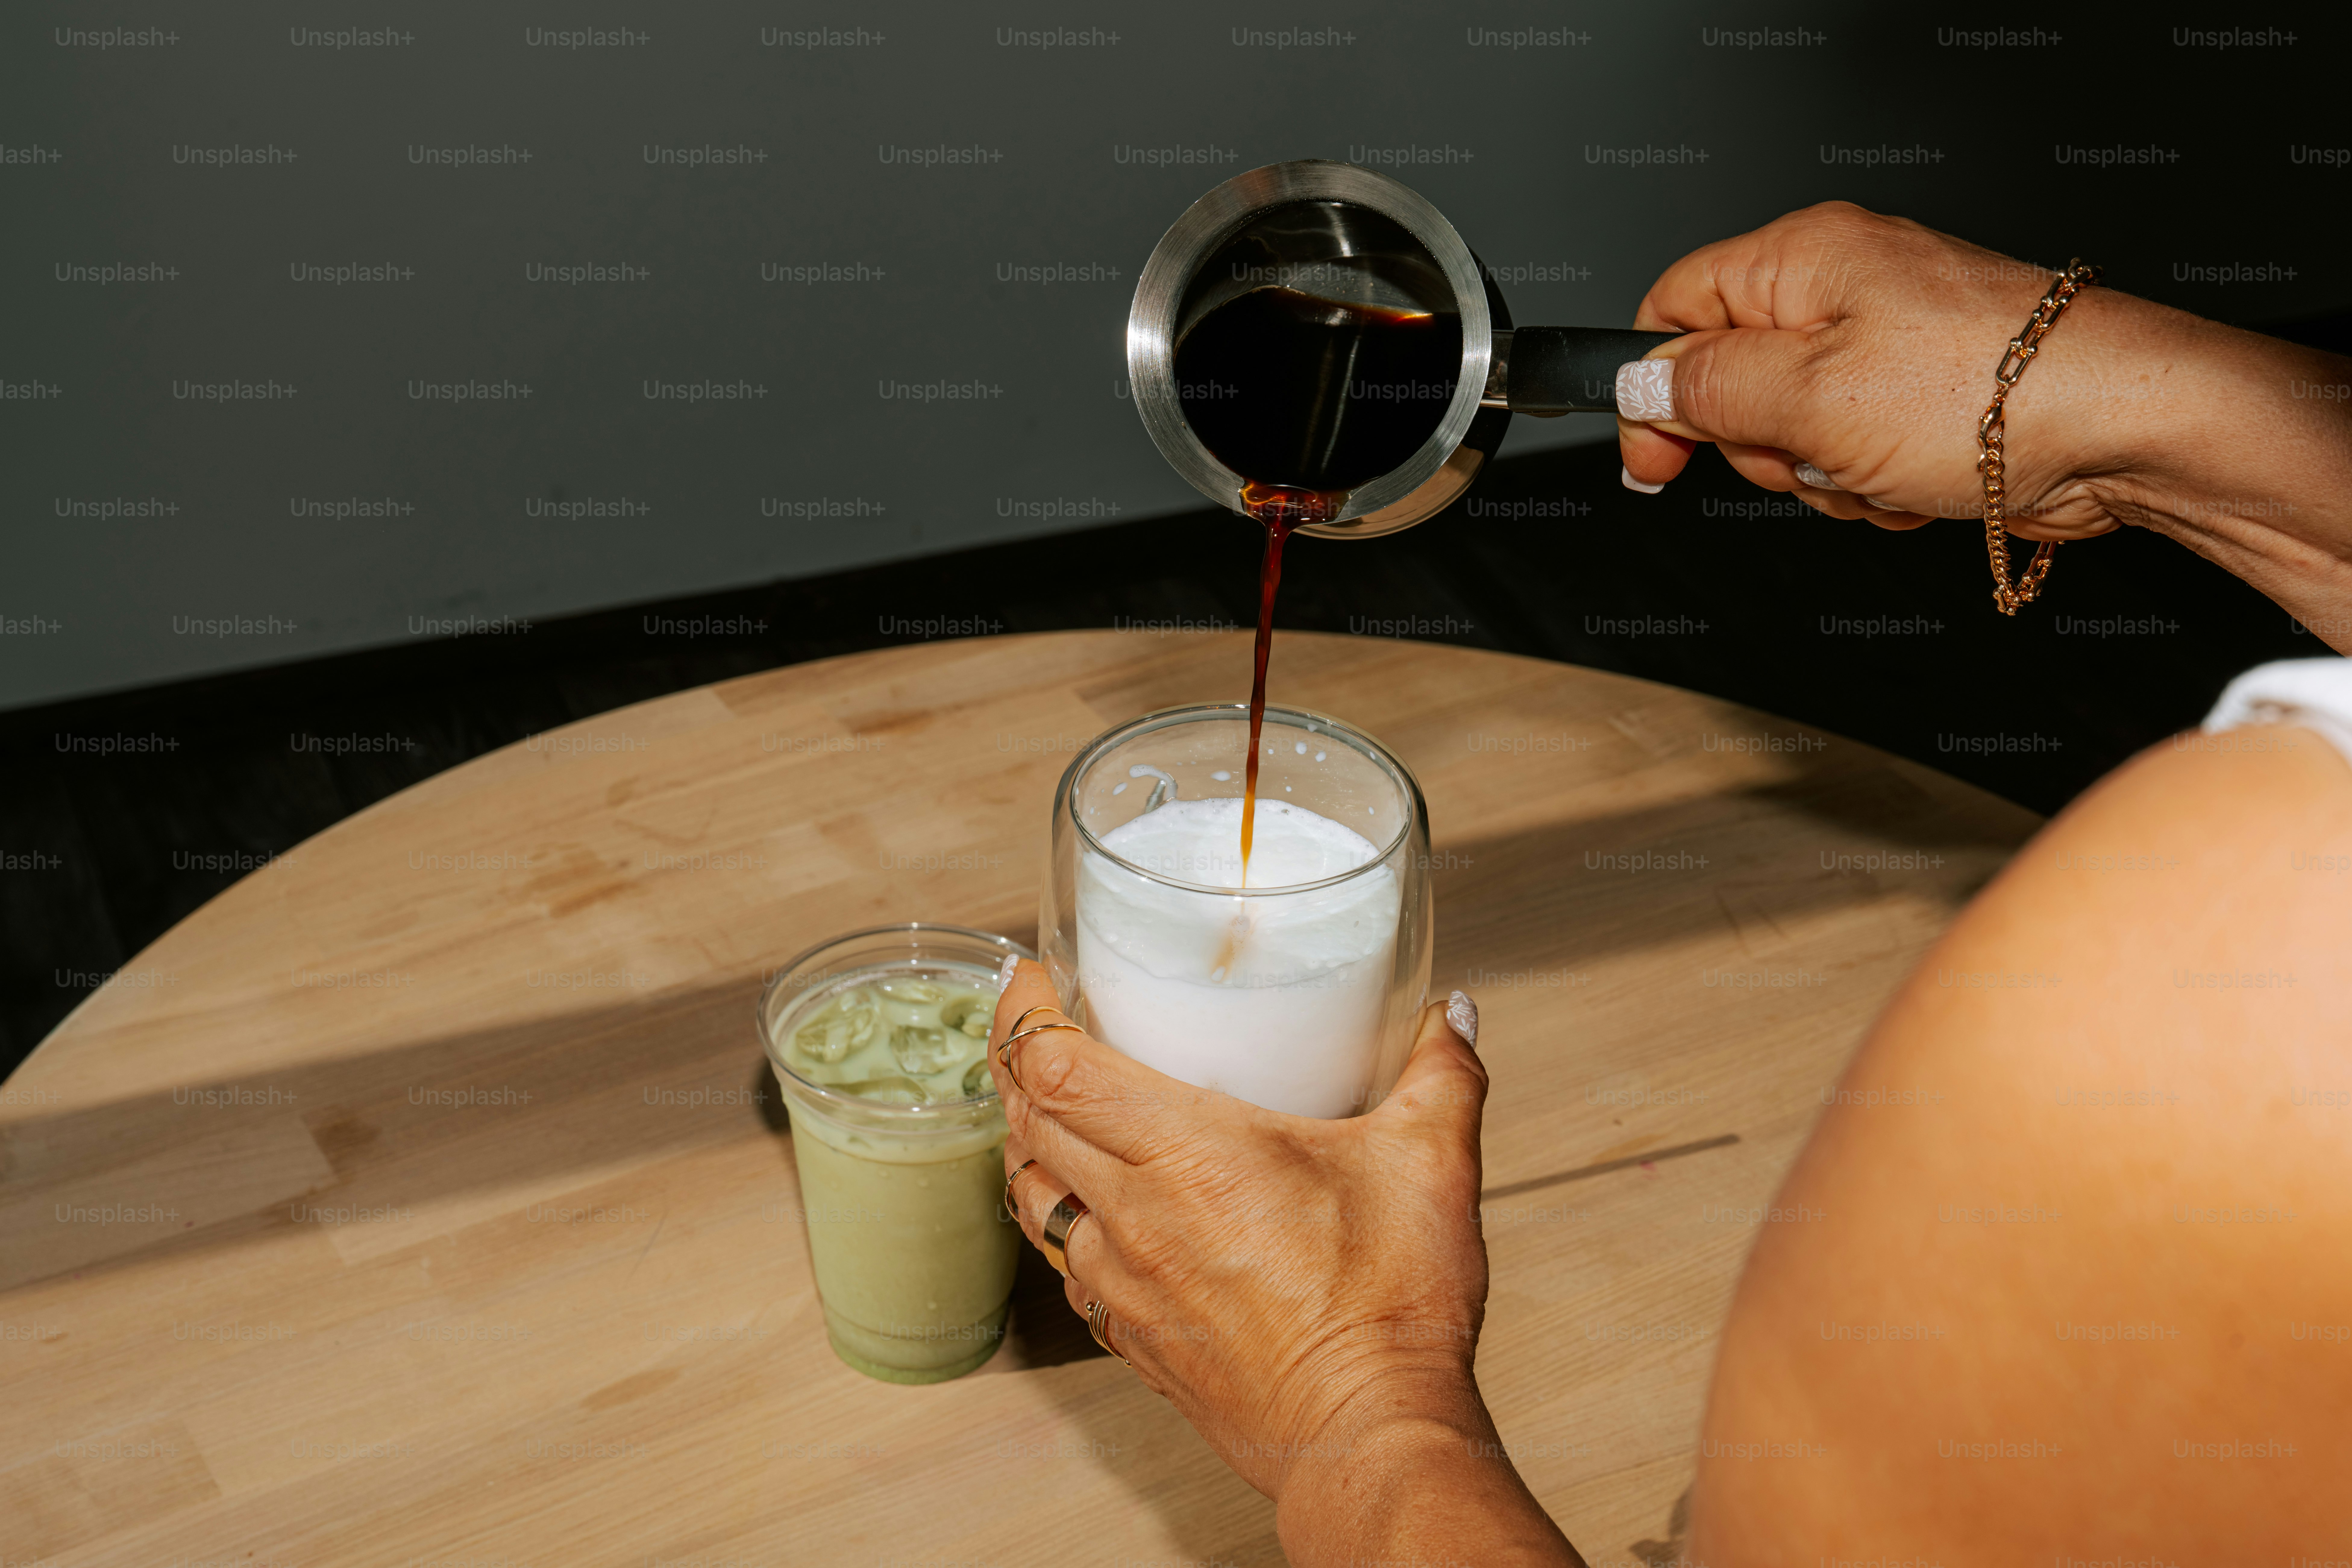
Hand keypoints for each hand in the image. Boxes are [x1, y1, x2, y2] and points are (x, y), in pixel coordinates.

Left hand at [989, 964, 1579, 1566]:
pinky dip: (1061, 1221)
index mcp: (1186, 1153)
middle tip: (1035, 1026)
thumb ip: (1442, 1073)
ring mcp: (1124, 1284)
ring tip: (1049, 1108)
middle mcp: (1134, 1216)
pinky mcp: (1134, 1339)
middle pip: (1027, 1120)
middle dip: (1017, 1063)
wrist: (1366, 1435)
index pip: (1055, 1066)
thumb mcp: (1431, 1164)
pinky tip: (1091, 1211)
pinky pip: (1066, 1266)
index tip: (1031, 979)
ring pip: (1033, 1195)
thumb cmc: (1389, 1307)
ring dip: (1029, 1143)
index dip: (1025, 1012)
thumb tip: (1453, 1014)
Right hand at [1615, 200, 2182, 536]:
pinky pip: (1851, 458)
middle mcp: (1844, 289)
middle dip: (1763, 446)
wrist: (2122, 427)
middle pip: (1731, 385)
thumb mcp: (1807, 396)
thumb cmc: (1987, 391)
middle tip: (1813, 454)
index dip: (1654, 390)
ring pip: (1792, 435)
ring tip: (1882, 469)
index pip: (1674, 310)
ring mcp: (1886, 347)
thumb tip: (1641, 385)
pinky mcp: (1921, 401)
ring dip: (1824, 478)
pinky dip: (1873, 487)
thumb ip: (1708, 390)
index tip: (1658, 457)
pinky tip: (1916, 482)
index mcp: (1803, 258)